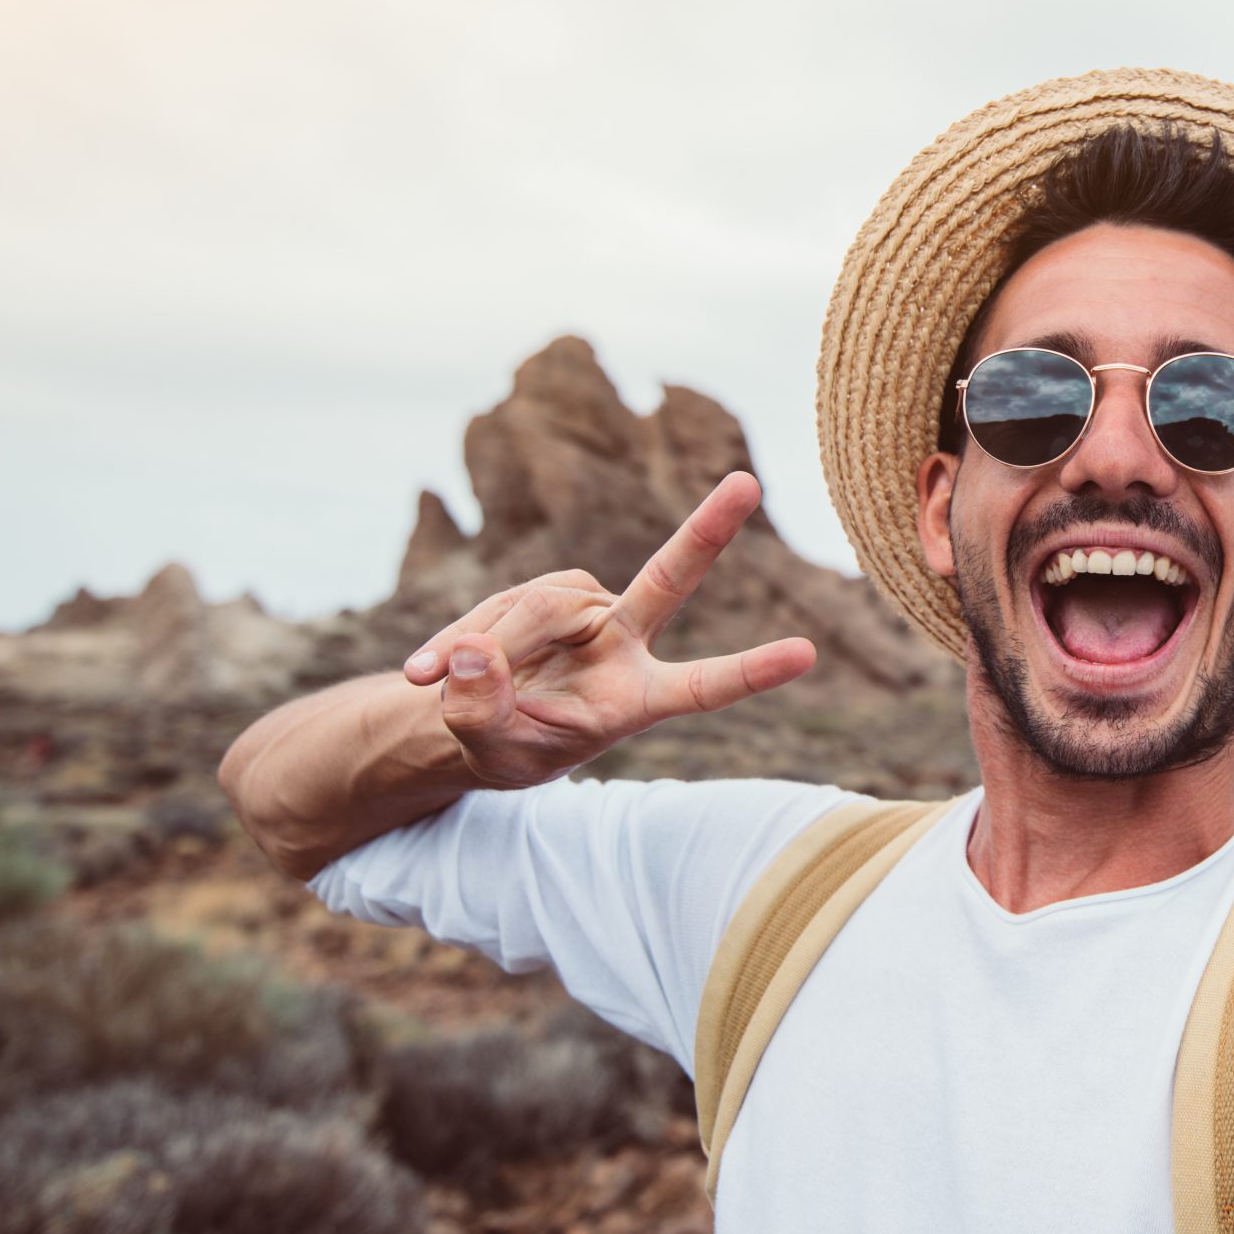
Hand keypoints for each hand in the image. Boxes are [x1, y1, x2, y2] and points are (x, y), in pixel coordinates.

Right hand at [399, 472, 815, 786]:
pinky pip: (499, 606)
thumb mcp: (493, 751)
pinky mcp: (548, 590)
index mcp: (639, 700)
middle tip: (749, 482)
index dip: (751, 671)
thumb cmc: (507, 746)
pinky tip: (426, 669)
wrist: (471, 719)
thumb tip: (474, 652)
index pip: (703, 685)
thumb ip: (483, 711)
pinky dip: (456, 640)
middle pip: (667, 579)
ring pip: (538, 607)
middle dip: (708, 529)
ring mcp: (587, 609)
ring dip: (485, 647)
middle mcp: (625, 643)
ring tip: (438, 683)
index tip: (806, 655)